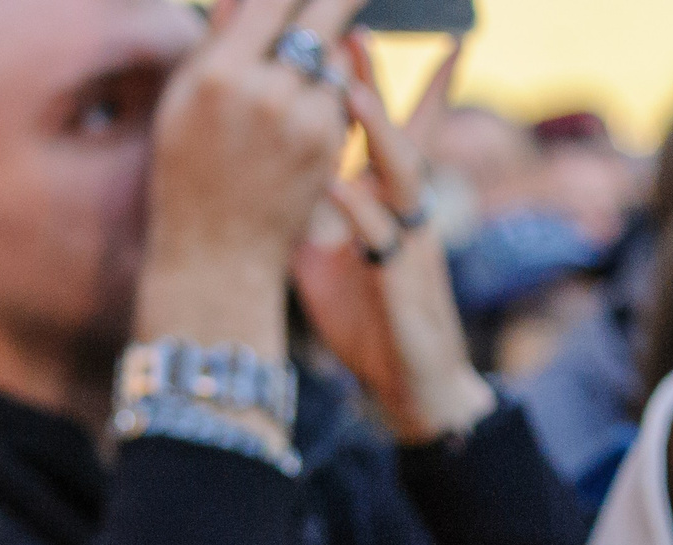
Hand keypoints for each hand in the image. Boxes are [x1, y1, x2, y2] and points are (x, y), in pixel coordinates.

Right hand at [136, 0, 366, 370]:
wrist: (215, 256)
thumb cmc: (186, 174)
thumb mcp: (181, 106)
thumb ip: (214, 41)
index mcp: (216, 75)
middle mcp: (265, 90)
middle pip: (325, 11)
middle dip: (339, 0)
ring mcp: (303, 116)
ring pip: (335, 52)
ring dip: (324, 53)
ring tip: (293, 79)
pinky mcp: (330, 141)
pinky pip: (340, 94)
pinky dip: (327, 94)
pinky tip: (299, 119)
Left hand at [292, 39, 496, 442]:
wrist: (405, 381)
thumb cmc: (366, 315)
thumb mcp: (325, 252)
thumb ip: (305, 209)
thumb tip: (263, 175)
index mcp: (384, 201)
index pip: (382, 129)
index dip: (369, 83)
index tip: (349, 34)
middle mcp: (404, 210)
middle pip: (395, 131)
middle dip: (374, 84)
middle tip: (354, 33)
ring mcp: (408, 240)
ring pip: (400, 173)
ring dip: (377, 130)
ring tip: (350, 90)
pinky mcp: (402, 279)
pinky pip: (382, 238)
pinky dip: (358, 212)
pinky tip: (337, 188)